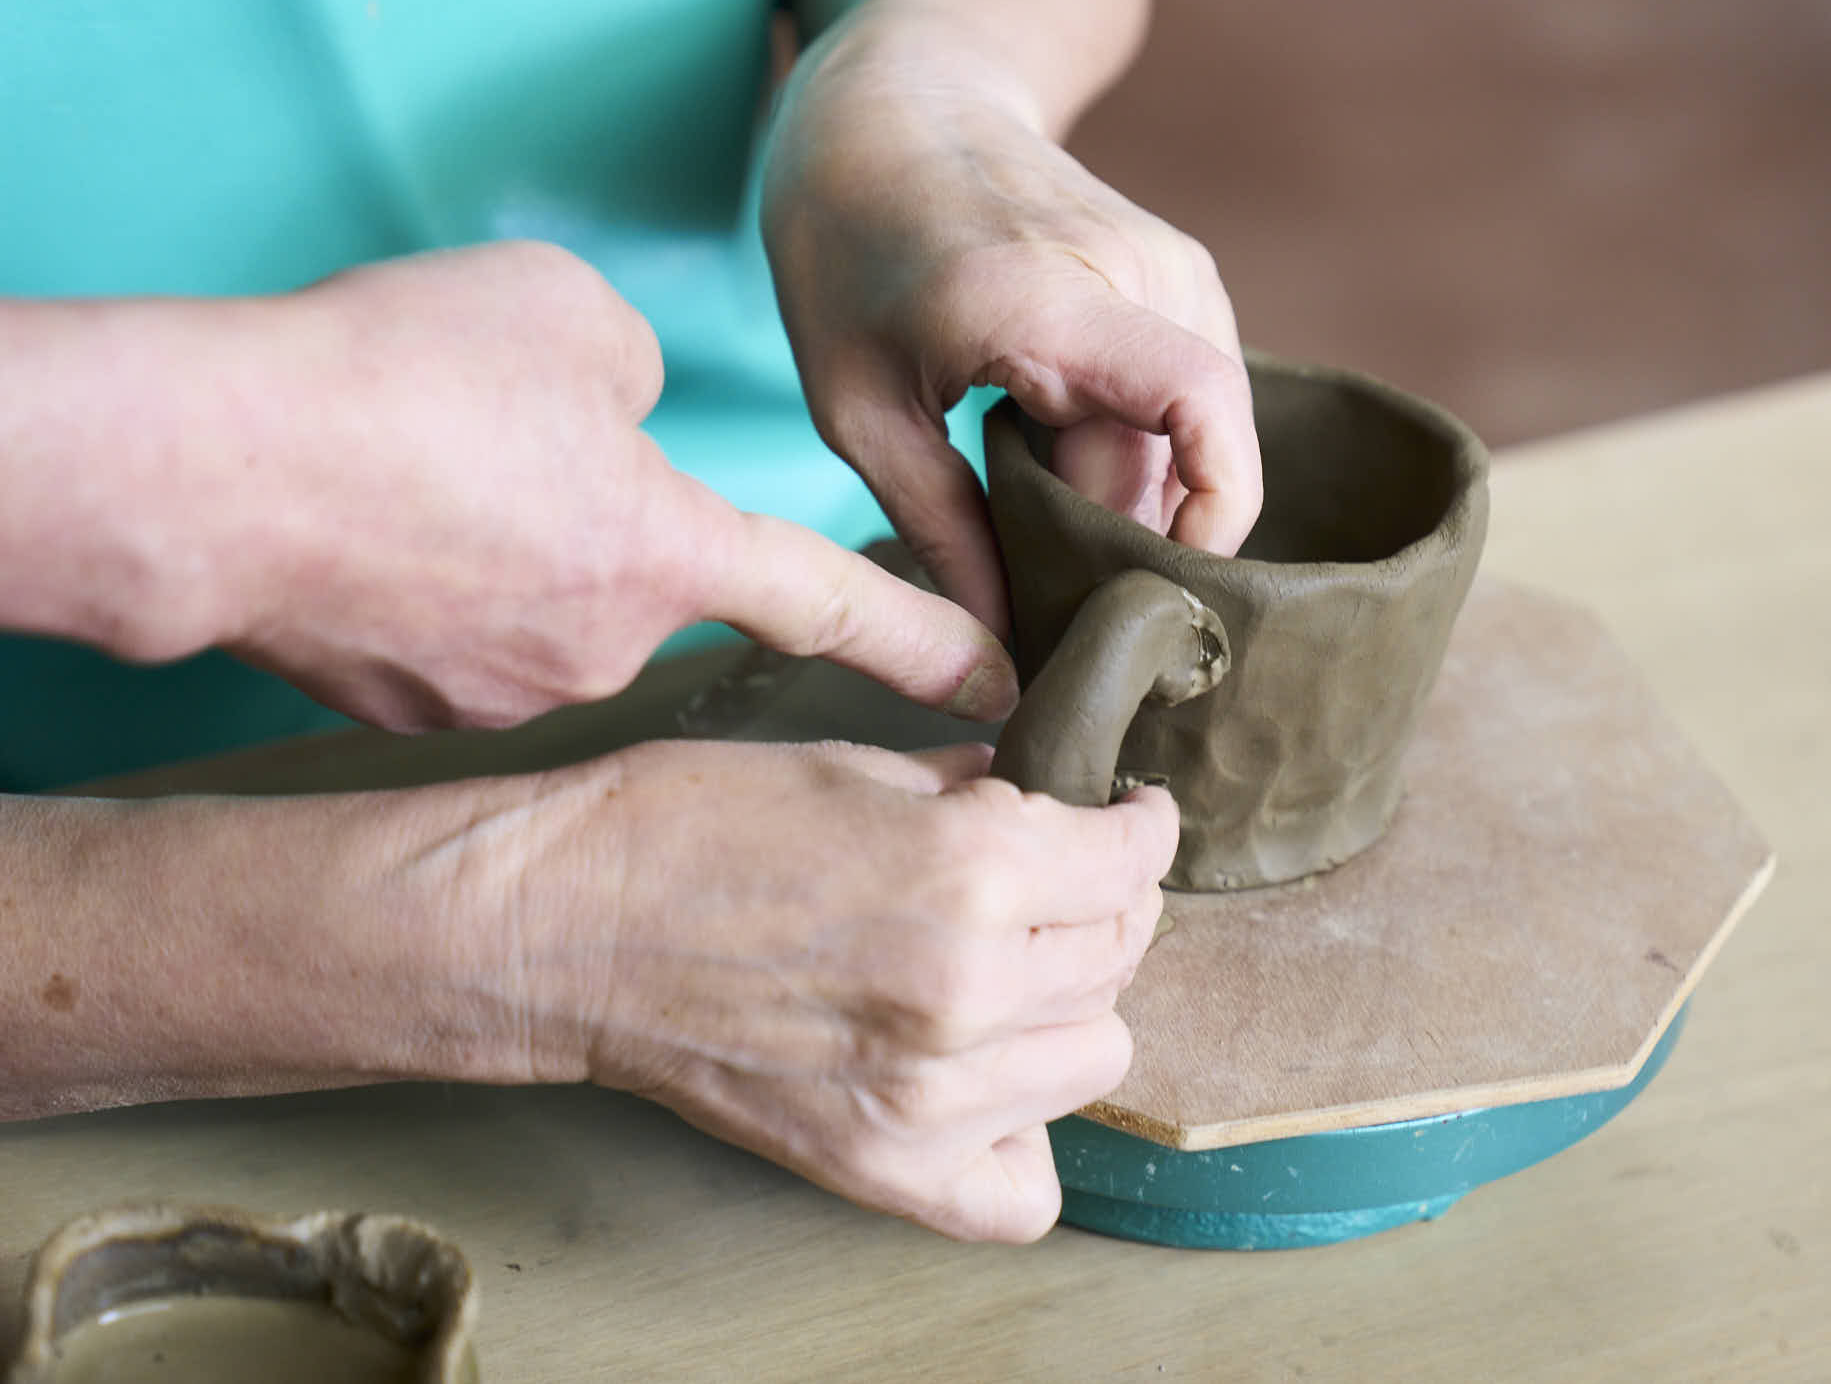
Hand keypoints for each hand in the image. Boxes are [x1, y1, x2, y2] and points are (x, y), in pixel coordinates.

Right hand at [203, 242, 1015, 730]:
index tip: (1006, 696)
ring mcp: (505, 692)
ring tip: (413, 477)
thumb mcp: (562, 314)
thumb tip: (626, 419)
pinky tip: (371, 529)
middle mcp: (606, 646)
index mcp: (670, 550)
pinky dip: (434, 581)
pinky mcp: (410, 706)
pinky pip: (459, 631)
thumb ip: (634, 372)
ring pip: (542, 597)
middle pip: (645, 571)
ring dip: (507, 542)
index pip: (840, 608)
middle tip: (491, 445)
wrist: (195, 474)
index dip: (932, 646)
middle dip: (601, 515)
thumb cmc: (392, 375)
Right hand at [517, 740, 1173, 1241]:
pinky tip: (987, 1073)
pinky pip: (1026, 1191)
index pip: (1132, 858)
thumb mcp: (859, 766)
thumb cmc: (686, 826)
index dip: (1140, 824)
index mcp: (972, 875)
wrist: (563, 927)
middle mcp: (969, 993)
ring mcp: (931, 1094)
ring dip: (1071, 1002)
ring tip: (1015, 965)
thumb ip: (983, 792)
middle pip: (1122, 951)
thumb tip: (1055, 800)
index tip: (1129, 815)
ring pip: (1095, 1055)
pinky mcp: (884, 1165)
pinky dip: (1024, 1136)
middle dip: (1105, 900)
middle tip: (1059, 878)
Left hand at [763, 52, 1262, 639]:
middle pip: (1181, 454)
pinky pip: (1187, 394)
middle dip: (1125, 539)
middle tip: (1036, 591)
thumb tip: (1004, 654)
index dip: (1205, 523)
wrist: (895, 98)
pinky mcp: (1180, 271)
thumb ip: (940, 532)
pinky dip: (1137, 446)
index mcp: (1044, 302)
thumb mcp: (855, 406)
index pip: (1200, 413)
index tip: (1145, 596)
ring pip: (1193, 432)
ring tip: (1031, 510)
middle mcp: (1134, 273)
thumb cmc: (846, 242)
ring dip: (1131, 492)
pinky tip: (1054, 450)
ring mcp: (1170, 264)